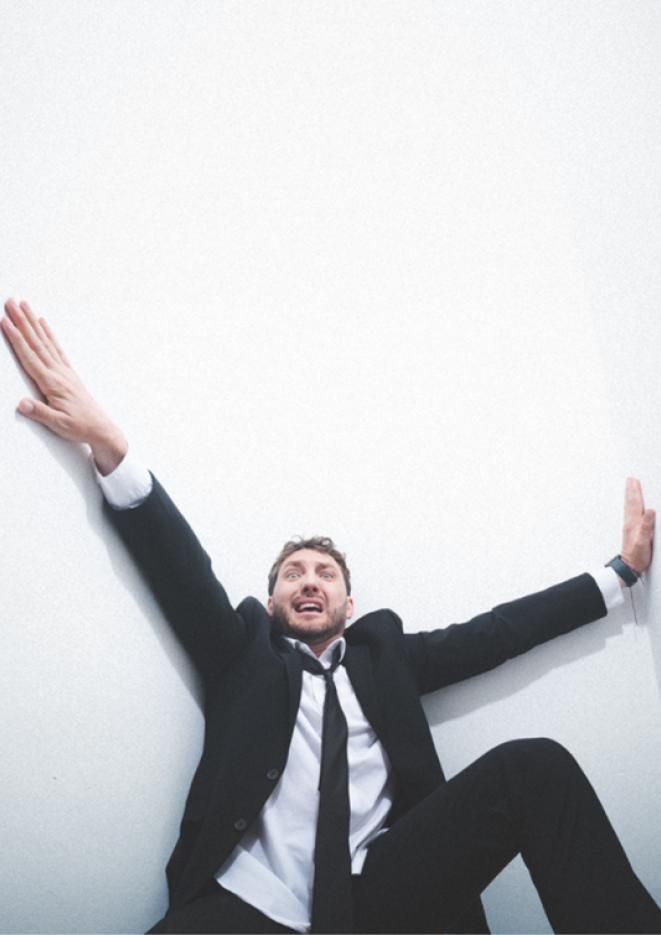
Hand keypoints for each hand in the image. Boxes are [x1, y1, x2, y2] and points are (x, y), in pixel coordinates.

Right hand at [2, 298, 127, 472]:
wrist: (100, 428)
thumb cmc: (80, 426)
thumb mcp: (58, 424)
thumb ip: (39, 413)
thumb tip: (22, 404)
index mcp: (52, 383)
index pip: (29, 356)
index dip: (16, 338)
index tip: (5, 321)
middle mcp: (58, 372)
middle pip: (36, 342)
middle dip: (22, 321)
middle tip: (10, 302)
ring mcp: (64, 370)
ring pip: (45, 341)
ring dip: (33, 322)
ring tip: (24, 305)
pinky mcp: (68, 372)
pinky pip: (56, 348)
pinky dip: (48, 334)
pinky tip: (44, 323)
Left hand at [620, 477, 654, 574]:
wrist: (629, 566)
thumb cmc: (637, 556)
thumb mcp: (644, 541)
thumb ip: (647, 526)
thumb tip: (651, 511)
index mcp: (634, 523)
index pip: (635, 504)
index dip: (636, 492)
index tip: (635, 481)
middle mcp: (630, 523)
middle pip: (631, 503)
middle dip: (631, 490)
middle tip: (630, 480)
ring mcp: (629, 527)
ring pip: (629, 507)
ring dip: (630, 496)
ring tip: (630, 488)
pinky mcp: (631, 531)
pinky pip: (630, 514)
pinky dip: (631, 506)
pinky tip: (632, 506)